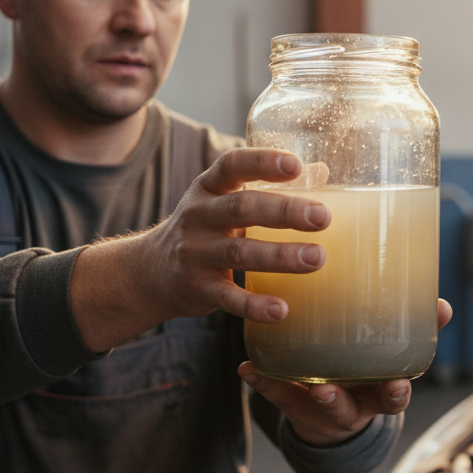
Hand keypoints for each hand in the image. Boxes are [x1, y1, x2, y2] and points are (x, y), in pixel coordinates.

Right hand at [70, 148, 328, 351]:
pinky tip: (281, 309)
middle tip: (322, 217)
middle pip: (241, 208)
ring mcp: (195, 253)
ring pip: (238, 252)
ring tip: (317, 258)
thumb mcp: (224, 200)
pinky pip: (227, 297)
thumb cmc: (205, 228)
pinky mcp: (197, 288)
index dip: (262, 162)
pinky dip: (254, 304)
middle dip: (284, 212)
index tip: (295, 165)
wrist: (149, 272)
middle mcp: (198, 216)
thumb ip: (266, 186)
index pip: (232, 165)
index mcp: (209, 187)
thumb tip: (322, 170)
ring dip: (279, 256)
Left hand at [239, 298, 452, 446]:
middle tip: (334, 390)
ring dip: (309, 394)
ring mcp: (320, 407)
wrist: (331, 422)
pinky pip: (276, 393)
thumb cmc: (367, 376)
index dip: (395, 394)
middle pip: (351, 409)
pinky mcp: (292, 402)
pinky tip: (247, 367)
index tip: (398, 386)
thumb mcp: (392, 360)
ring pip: (316, 405)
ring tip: (304, 383)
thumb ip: (418, 333)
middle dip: (343, 401)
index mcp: (376, 395)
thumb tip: (444, 306)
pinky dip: (262, 381)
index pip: (392, 398)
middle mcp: (351, 406)